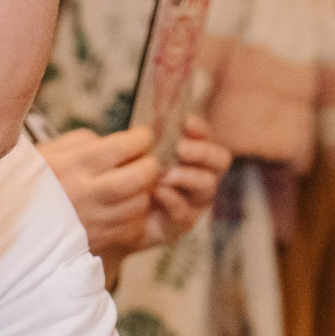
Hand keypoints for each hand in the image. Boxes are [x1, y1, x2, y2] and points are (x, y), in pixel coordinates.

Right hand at [37, 125, 162, 261]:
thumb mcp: (51, 150)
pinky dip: (132, 216)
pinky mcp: (96, 240)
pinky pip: (131, 227)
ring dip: (141, 192)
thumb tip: (120, 145)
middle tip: (141, 162)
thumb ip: (87, 142)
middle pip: (142, 176)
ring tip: (128, 187)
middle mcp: (88, 193)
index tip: (139, 138)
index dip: (142, 138)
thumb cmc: (29, 181)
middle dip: (149, 165)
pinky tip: (119, 209)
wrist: (6, 222)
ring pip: (140, 203)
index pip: (129, 145)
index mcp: (77, 163)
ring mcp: (94, 220)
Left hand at [143, 116, 227, 249]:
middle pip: (221, 161)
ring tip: (165, 174)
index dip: (202, 130)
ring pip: (208, 186)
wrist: (114, 212)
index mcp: (194, 154)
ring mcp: (195, 202)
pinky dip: (172, 200)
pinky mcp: (181, 224)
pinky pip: (185, 212)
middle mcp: (201, 176)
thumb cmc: (130, 173)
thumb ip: (150, 136)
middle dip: (203, 152)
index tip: (187, 123)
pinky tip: (157, 191)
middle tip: (181, 149)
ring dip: (187, 176)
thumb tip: (151, 111)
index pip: (209, 138)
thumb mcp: (138, 151)